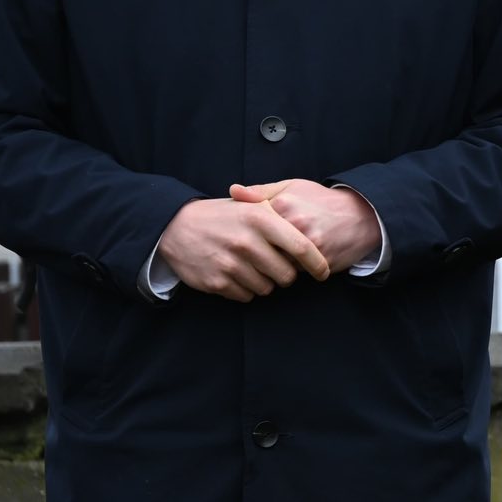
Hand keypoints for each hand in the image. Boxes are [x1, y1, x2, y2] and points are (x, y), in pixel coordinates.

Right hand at [156, 198, 332, 302]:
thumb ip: (280, 213)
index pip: (301, 247)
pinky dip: (246, 289)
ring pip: (267, 288)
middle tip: (278, 267)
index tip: (324, 272)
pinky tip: (237, 274)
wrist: (176, 227)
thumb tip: (312, 228)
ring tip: (253, 267)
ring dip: (266, 282)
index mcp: (260, 219)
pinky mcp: (217, 282)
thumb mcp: (250, 205)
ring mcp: (230, 264)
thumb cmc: (223, 216)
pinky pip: (246, 296)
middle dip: (287, 275)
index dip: (317, 263)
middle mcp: (246, 242)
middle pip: (286, 275)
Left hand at [229, 180, 382, 274]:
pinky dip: (293, 270)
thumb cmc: (322, 200)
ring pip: (277, 263)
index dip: (249, 235)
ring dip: (275, 264)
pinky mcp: (321, 260)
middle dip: (259, 253)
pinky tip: (295, 262)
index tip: (248, 237)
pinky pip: (296, 272)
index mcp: (284, 204)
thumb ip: (261, 191)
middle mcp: (296, 223)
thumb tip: (232, 191)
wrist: (362, 215)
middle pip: (262, 248)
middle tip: (258, 254)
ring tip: (277, 258)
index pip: (251, 227)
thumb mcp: (292, 187)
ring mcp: (310, 243)